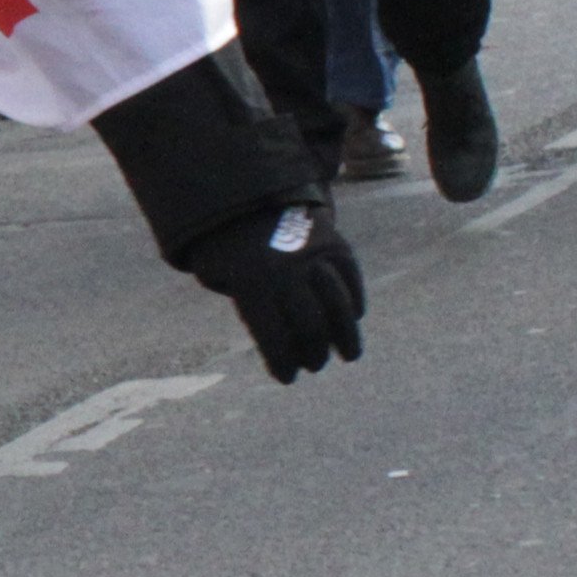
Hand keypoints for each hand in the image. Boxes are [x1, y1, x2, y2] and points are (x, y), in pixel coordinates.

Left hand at [197, 202, 367, 382]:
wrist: (243, 197)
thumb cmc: (227, 250)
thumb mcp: (220, 278)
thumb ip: (253, 310)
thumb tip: (291, 350)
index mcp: (250, 282)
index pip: (272, 335)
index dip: (281, 362)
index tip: (288, 378)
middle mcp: (285, 269)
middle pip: (309, 323)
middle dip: (314, 352)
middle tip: (315, 365)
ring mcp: (312, 253)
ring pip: (337, 302)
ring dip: (346, 334)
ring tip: (349, 355)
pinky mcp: (332, 241)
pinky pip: (350, 275)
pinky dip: (355, 298)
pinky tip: (354, 316)